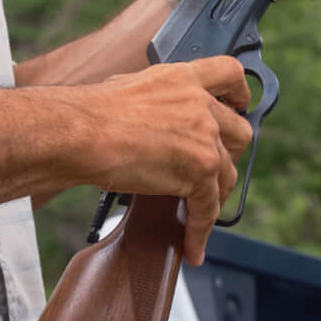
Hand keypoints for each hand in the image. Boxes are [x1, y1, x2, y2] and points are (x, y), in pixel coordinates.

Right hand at [82, 57, 252, 263]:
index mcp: (182, 78)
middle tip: (211, 169)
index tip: (239, 106)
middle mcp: (200, 104)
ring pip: (228, 173)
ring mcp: (204, 137)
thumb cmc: (89, 114)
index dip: (240, 93)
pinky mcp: (200, 170)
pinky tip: (192, 246)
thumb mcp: (130, 87)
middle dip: (230, 153)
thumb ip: (155, 100)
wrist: (79, 132)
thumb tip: (149, 118)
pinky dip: (200, 231)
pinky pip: (209, 207)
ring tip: (199, 213)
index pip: (230, 74)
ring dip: (215, 196)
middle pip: (239, 131)